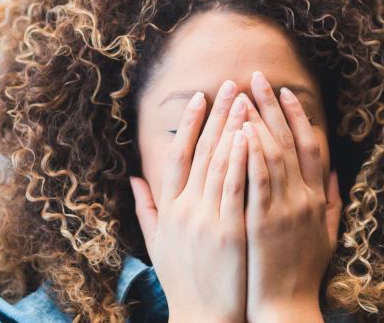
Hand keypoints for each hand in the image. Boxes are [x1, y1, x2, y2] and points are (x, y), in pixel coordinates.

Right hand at [129, 81, 250, 322]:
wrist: (203, 318)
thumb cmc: (185, 282)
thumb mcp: (158, 244)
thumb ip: (146, 208)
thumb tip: (133, 179)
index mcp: (169, 210)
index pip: (178, 156)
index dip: (189, 124)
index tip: (201, 97)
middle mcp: (184, 209)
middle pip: (201, 152)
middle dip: (217, 115)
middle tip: (230, 84)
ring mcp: (206, 219)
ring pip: (219, 164)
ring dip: (232, 128)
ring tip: (245, 99)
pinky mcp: (229, 231)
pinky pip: (236, 187)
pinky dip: (241, 159)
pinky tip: (249, 135)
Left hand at [242, 72, 339, 322]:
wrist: (287, 308)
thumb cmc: (302, 274)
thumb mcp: (328, 235)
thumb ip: (333, 201)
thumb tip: (337, 172)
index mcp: (318, 199)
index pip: (310, 146)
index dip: (298, 116)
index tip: (285, 91)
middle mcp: (305, 199)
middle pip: (289, 142)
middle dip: (272, 107)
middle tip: (256, 78)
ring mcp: (285, 210)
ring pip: (272, 155)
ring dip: (257, 121)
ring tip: (242, 95)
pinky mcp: (264, 223)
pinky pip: (258, 181)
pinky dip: (251, 154)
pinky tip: (241, 131)